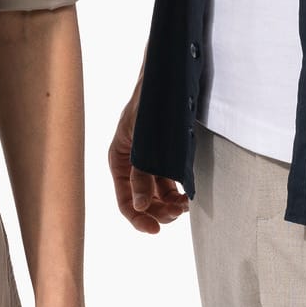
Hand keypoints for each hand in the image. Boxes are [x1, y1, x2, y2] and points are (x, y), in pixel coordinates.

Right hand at [108, 71, 189, 233]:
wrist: (170, 76)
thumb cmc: (152, 105)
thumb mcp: (144, 142)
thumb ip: (142, 175)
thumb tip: (141, 207)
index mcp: (118, 160)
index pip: (124, 200)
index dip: (138, 218)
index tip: (155, 230)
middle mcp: (132, 163)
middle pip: (142, 201)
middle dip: (159, 211)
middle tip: (178, 212)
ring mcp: (149, 160)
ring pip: (157, 194)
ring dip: (170, 205)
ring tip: (185, 205)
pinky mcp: (166, 155)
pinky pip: (169, 182)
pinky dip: (177, 192)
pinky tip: (187, 194)